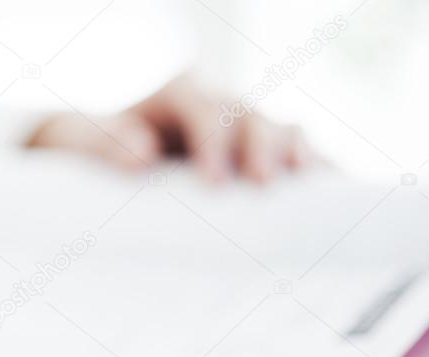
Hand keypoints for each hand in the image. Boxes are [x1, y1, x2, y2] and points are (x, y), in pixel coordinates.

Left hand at [29, 73, 312, 181]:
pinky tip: (339, 191)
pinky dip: (320, 169)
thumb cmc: (98, 147)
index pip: (203, 108)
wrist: (111, 150)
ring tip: (311, 184)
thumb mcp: (89, 142)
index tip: (214, 182)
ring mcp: (245, 125)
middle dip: (260, 147)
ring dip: (298, 155)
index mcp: (180, 93)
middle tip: (264, 182)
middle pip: (250, 114)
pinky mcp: (261, 150)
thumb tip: (140, 157)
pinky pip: (297, 155)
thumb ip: (106, 144)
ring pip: (281, 128)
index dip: (212, 140)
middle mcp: (220, 101)